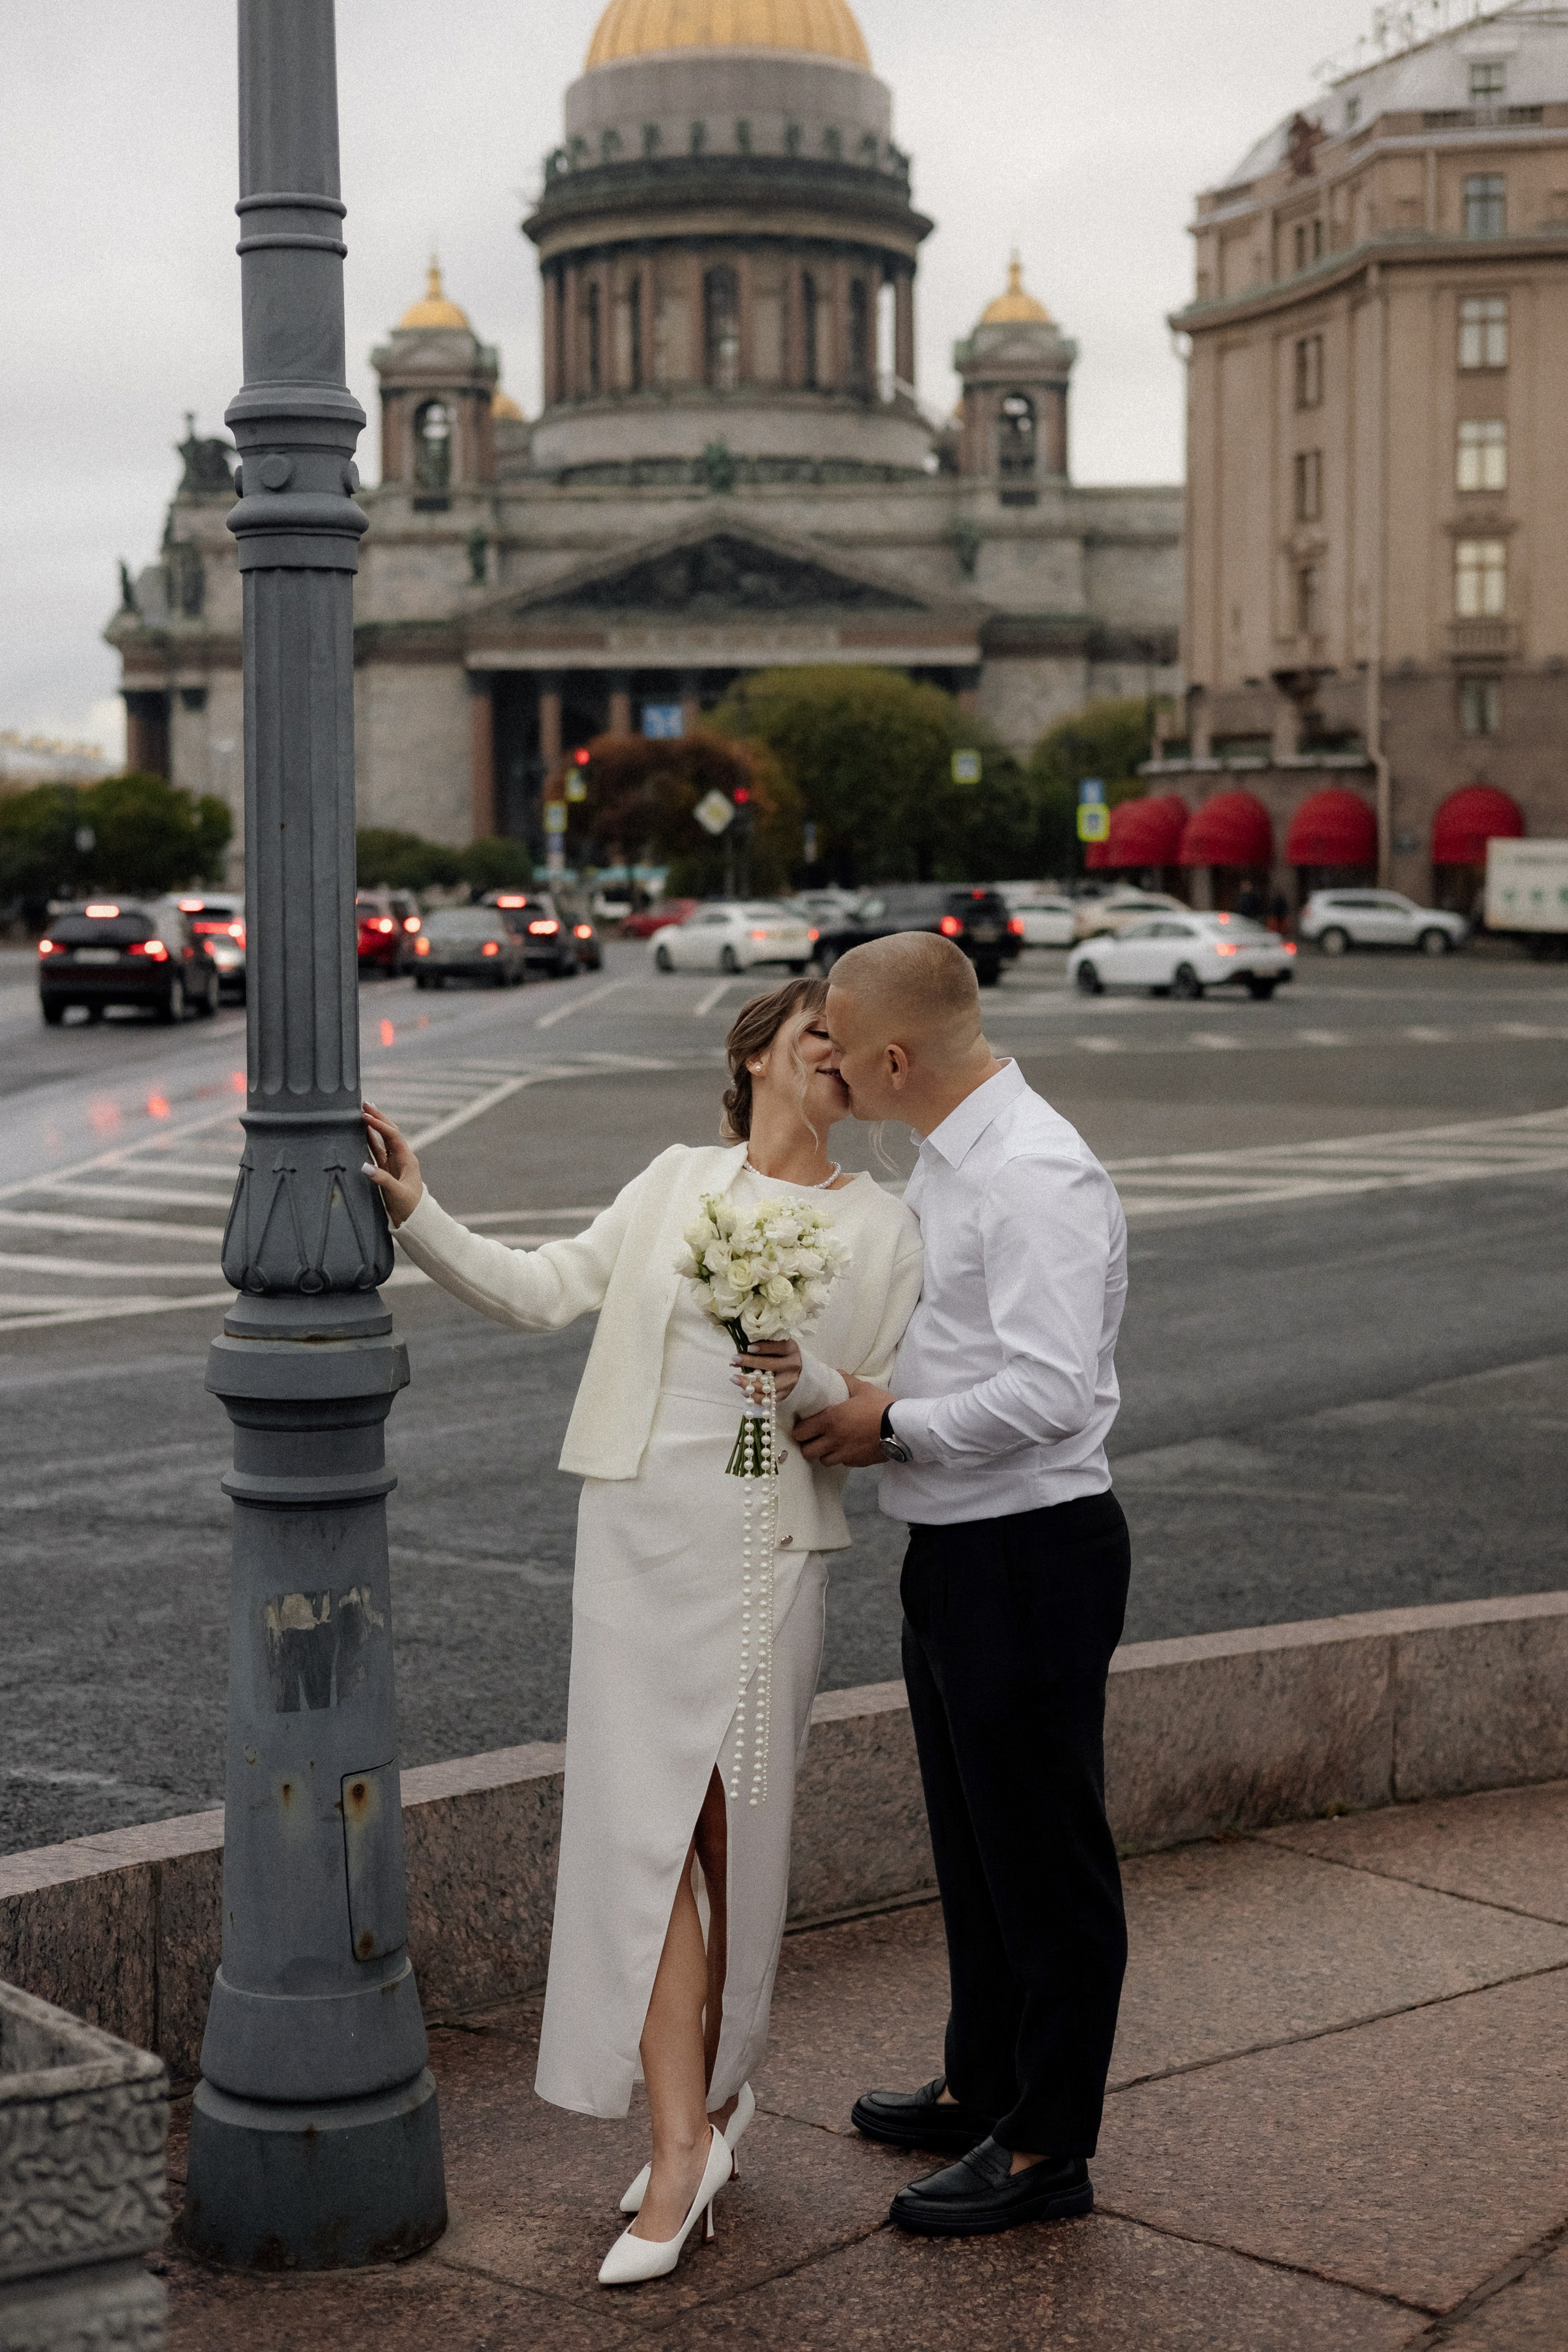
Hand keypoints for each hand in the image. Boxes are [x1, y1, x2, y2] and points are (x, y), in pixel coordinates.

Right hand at [361, 1102, 422, 1227]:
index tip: (365, 1116)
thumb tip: (364, 1166)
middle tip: (365, 1104)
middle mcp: (400, 1158)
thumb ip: (382, 1179)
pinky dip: (369, 1142)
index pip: (392, 1136)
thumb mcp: (398, 1193)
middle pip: (388, 1133)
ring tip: (362, 1113)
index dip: (379, 1125)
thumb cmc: (411, 1207)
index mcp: (407, 1159)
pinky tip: (361, 1134)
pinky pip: (376, 1152)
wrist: (415, 1220)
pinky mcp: (385, 1171)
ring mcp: (392, 1164)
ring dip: (372, 1127)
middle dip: (378, 1118)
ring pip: (381, 1141)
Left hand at [731, 1337, 801, 1402]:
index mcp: (791, 1350)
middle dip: (751, 1362)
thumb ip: (760, 1348)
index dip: (763, 1347)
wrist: (799, 1371)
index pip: (778, 1347)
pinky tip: (743, 1391)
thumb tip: (738, 1356)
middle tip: (735, 1359)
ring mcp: (790, 1382)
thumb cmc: (782, 1355)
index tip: (748, 1347)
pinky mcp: (785, 1394)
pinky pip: (768, 1398)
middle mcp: (792, 1366)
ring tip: (735, 1379)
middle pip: (771, 1365)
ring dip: (749, 1383)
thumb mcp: (775, 1347)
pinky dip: (755, 1396)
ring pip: (769, 1386)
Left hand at [793, 1375, 892, 1468]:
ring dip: (824, 1454)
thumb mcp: (863, 1389)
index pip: (801, 1432)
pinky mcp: (858, 1463)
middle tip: (814, 1438)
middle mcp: (833, 1440)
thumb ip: (847, 1381)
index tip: (804, 1426)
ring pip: (824, 1461)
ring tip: (830, 1445)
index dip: (800, 1430)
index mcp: (830, 1420)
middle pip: (808, 1451)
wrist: (902, 1428)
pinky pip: (843, 1463)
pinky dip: (842, 1457)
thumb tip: (837, 1373)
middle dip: (808, 1445)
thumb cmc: (880, 1406)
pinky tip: (848, 1449)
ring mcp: (845, 1455)